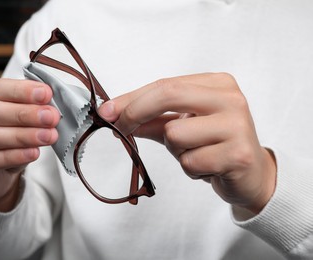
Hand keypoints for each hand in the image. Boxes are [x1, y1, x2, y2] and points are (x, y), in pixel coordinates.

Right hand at [0, 78, 59, 210]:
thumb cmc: (0, 136)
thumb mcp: (12, 117)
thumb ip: (24, 107)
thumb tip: (47, 105)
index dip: (20, 91)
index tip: (46, 94)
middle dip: (24, 114)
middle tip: (51, 117)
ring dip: (22, 136)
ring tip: (47, 136)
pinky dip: (12, 156)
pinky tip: (32, 153)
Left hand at [99, 73, 275, 213]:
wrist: (252, 175)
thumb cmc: (214, 146)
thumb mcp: (182, 127)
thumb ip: (152, 119)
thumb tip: (115, 115)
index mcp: (217, 84)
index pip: (165, 85)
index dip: (131, 99)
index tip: (107, 111)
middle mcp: (230, 98)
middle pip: (168, 94)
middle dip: (136, 112)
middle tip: (121, 128)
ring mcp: (237, 125)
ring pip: (174, 134)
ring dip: (176, 151)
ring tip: (196, 154)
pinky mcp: (238, 154)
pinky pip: (189, 162)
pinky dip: (190, 169)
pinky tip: (208, 168)